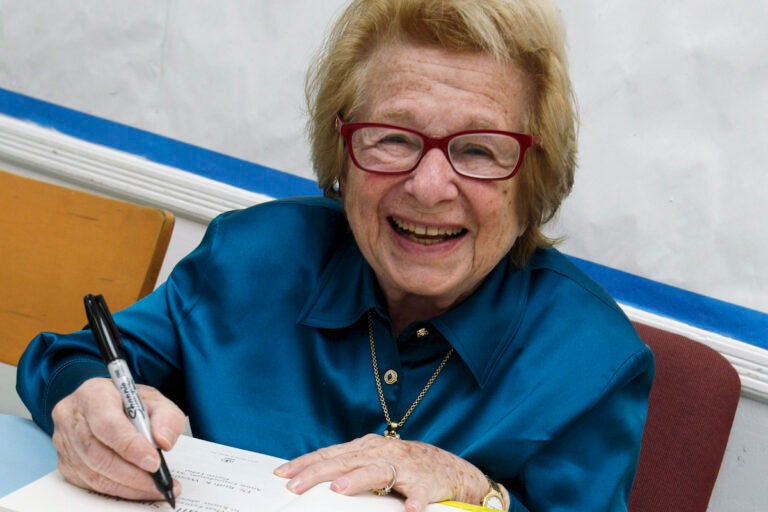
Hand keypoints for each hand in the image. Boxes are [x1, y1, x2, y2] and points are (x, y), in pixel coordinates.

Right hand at [51, 378, 185, 500]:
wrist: (109, 404)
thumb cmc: (129, 401)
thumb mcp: (155, 400)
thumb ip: (166, 417)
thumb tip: (163, 442)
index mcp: (93, 394)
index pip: (107, 423)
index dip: (130, 446)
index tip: (154, 462)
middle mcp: (71, 417)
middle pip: (97, 453)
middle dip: (132, 473)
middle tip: (158, 482)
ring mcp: (64, 442)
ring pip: (92, 473)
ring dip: (127, 486)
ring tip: (154, 488)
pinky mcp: (65, 463)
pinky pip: (89, 483)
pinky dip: (116, 490)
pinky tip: (137, 489)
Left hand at [274, 434, 489, 511]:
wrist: (449, 469)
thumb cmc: (406, 465)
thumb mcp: (373, 460)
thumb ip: (348, 465)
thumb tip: (313, 476)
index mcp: (366, 448)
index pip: (329, 454)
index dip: (305, 463)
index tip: (282, 474)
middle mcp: (382, 453)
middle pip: (344, 462)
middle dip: (318, 473)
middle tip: (295, 485)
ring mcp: (404, 466)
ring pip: (377, 472)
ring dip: (358, 480)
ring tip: (339, 490)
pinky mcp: (425, 483)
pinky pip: (418, 492)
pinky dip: (415, 499)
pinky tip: (410, 508)